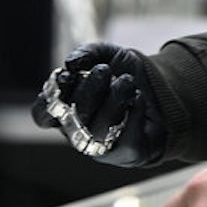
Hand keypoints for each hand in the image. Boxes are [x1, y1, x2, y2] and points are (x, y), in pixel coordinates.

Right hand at [29, 41, 165, 166]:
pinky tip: (138, 99)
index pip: (43, 115)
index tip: (66, 77)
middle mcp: (80, 132)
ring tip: (127, 81)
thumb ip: (87, 52)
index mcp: (66, 110)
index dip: (48, 100)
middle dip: (88, 90)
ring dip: (112, 101)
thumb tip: (70, 63)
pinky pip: (125, 140)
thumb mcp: (108, 55)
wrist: (164, 92)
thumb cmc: (125, 74)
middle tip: (104, 70)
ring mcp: (102, 146)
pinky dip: (132, 115)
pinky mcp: (127, 154)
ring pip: (98, 130)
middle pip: (73, 118)